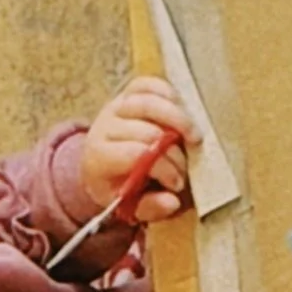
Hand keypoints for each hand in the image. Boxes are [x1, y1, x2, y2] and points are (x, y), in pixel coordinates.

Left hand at [80, 76, 191, 224]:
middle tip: (187, 168)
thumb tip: (173, 201)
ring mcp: (115, 106)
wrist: (97, 164)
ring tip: (194, 136)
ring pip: (147, 102)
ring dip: (177, 118)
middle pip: (146, 130)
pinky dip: (167, 93)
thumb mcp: (128, 205)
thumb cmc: (117, 186)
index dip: (163, 167)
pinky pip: (147, 84)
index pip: (136, 154)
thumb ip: (150, 207)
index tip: (178, 184)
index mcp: (99, 157)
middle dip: (173, 152)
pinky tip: (182, 108)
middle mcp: (104, 127)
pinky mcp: (126, 92)